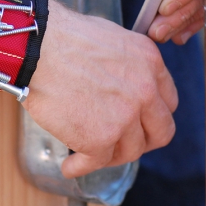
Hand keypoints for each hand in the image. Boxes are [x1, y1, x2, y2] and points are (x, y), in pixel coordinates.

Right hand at [23, 0, 177, 177]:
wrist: (38, 48)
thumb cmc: (64, 38)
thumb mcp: (112, 39)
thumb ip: (127, 65)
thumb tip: (122, 84)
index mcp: (149, 63)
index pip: (168, 102)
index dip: (153, 116)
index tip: (140, 122)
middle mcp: (145, 91)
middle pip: (160, 132)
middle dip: (143, 141)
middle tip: (124, 143)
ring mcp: (125, 116)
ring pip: (130, 151)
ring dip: (111, 154)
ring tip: (91, 153)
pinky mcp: (100, 138)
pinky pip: (97, 163)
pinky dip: (82, 167)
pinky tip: (71, 165)